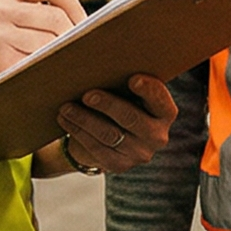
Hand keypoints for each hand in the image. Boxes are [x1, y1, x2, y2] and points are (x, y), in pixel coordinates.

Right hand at [0, 0, 83, 105]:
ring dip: (56, 58)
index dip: (72, 3)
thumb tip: (71, 19)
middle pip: (58, 18)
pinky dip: (45, 72)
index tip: (79, 20)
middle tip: (71, 51)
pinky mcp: (0, 62)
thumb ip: (23, 9)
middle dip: (71, 37)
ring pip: (52, 44)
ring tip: (51, 66)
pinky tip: (38, 77)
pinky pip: (39, 65)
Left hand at [59, 74, 174, 174]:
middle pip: (131, 118)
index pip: (160, 100)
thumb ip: (124, 81)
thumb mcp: (128, 92)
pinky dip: (78, 132)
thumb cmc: (120, 100)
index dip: (149, 90)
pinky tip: (65, 120)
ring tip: (66, 107)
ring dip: (84, 119)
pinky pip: (97, 148)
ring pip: (109, 135)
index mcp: (165, 113)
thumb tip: (101, 65)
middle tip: (87, 95)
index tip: (132, 79)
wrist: (109, 133)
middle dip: (108, 105)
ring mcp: (139, 154)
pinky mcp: (119, 165)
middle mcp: (157, 136)